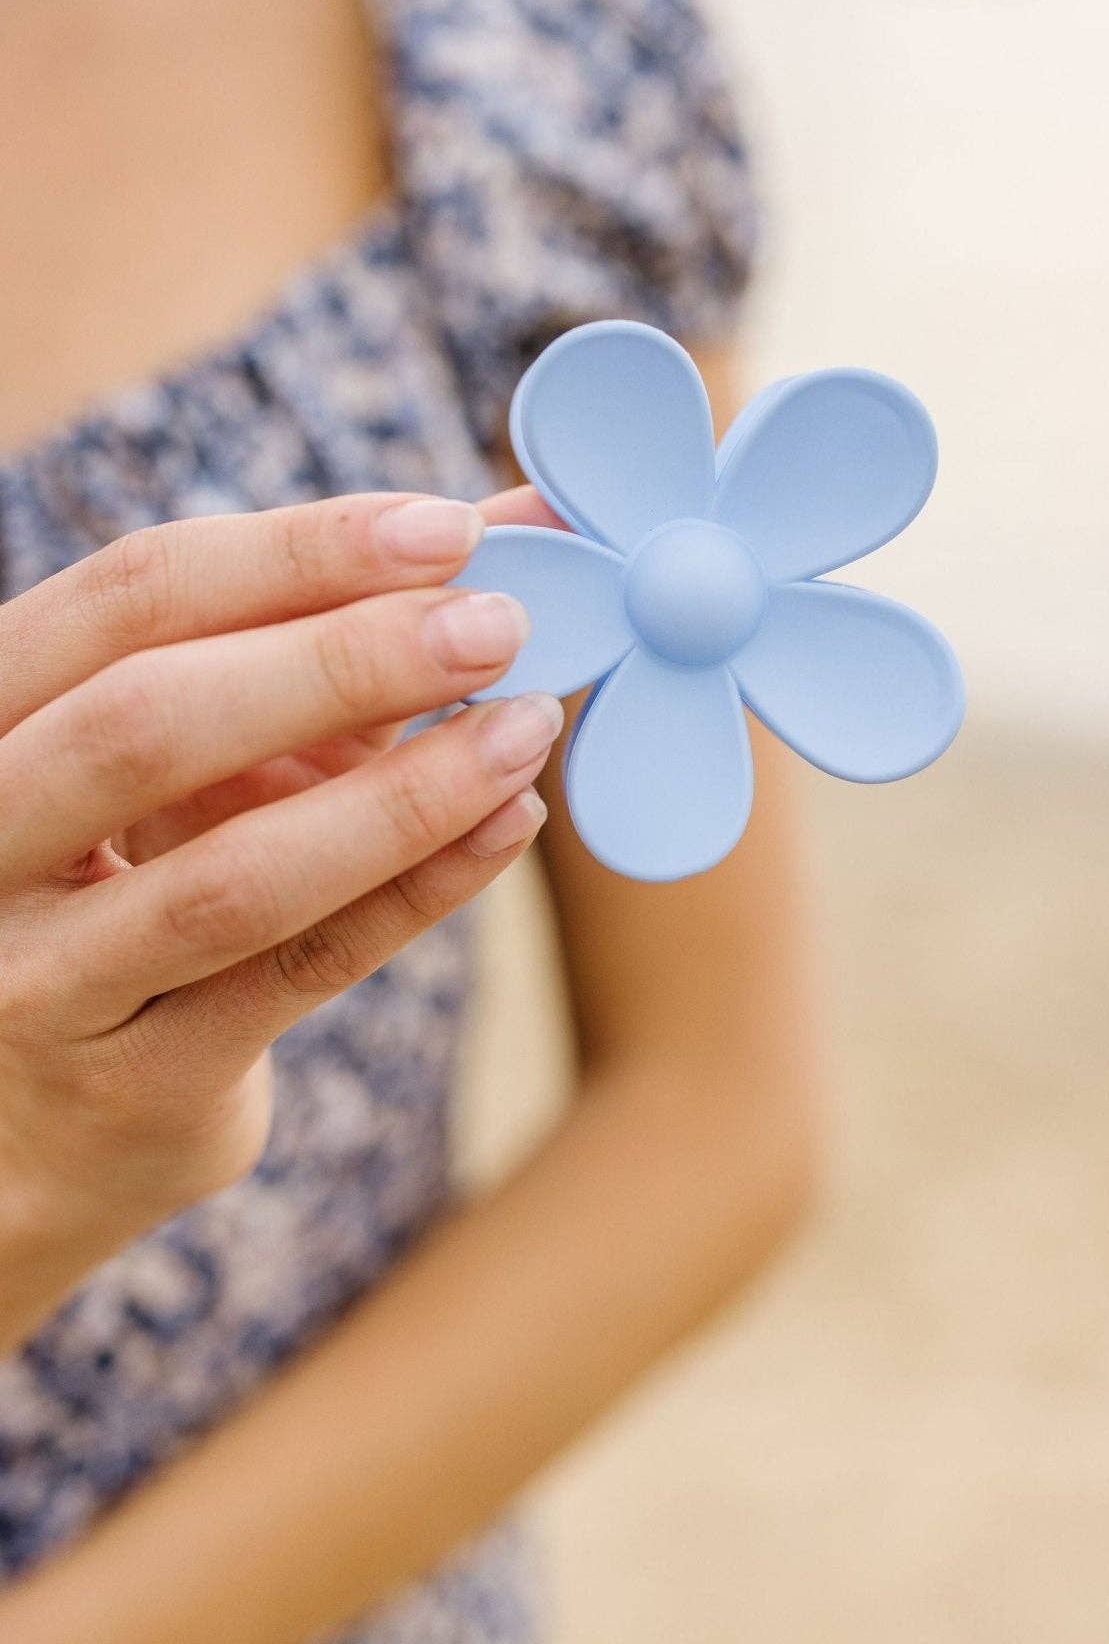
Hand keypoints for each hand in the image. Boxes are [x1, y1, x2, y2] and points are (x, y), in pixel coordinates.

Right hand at [0, 487, 561, 1331]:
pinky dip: (416, 893)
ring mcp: (39, 976)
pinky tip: (507, 826)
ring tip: (525, 730)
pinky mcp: (131, 1084)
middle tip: (499, 627)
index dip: (296, 553)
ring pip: (228, 878)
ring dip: (402, 795)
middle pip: (148, 722)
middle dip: (342, 661)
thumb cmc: (148, 877)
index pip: (131, 597)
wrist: (52, 1116)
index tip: (448, 529)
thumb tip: (524, 527)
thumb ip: (332, 634)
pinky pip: (294, 975)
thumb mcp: (207, 744)